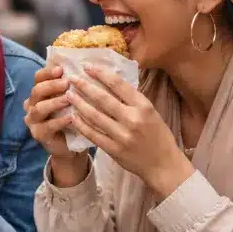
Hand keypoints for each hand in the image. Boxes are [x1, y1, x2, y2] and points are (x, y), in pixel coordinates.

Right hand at [24, 65, 75, 157]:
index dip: (48, 72)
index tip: (61, 69)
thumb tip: (82, 67)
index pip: (38, 78)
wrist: (70, 145)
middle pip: (37, 91)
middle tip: (67, 83)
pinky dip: (60, 121)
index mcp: (39, 93)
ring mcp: (33, 120)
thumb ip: (71, 86)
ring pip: (39, 108)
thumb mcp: (71, 99)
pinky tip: (71, 117)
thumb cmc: (71, 117)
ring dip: (54, 102)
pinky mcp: (39, 134)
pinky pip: (48, 126)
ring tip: (69, 99)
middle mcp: (32, 105)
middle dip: (52, 86)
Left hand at [68, 66, 193, 196]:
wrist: (163, 165)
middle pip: (103, 99)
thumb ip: (132, 100)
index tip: (87, 66)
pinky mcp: (114, 150)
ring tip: (68, 94)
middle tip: (71, 78)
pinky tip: (73, 116)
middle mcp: (133, 119)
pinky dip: (81, 124)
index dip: (100, 73)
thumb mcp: (151, 112)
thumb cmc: (158, 135)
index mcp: (144, 106)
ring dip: (79, 104)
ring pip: (94, 116)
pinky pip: (93, 134)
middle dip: (84, 86)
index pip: (118, 85)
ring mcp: (122, 136)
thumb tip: (111, 81)